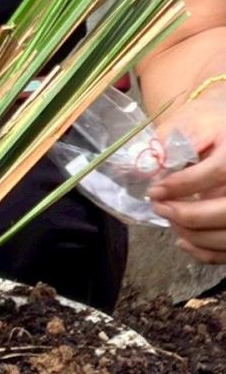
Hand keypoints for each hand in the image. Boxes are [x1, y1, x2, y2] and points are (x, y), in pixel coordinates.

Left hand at [148, 91, 225, 261]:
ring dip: (195, 235)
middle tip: (159, 208)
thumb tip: (155, 162)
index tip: (155, 190)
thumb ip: (176, 141)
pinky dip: (205, 251)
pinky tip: (183, 238)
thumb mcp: (196, 122)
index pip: (219, 172)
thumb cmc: (211, 126)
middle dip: (189, 215)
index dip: (185, 184)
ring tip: (169, 219)